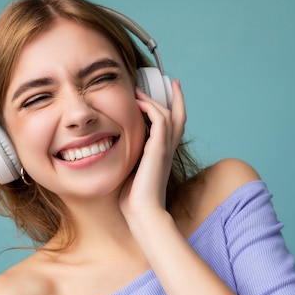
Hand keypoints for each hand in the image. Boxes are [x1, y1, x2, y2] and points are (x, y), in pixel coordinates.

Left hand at [119, 79, 185, 225]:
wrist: (143, 213)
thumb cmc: (134, 200)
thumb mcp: (131, 174)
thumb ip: (130, 160)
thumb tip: (114, 151)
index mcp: (163, 155)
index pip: (173, 127)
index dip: (173, 110)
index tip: (168, 95)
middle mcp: (167, 150)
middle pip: (180, 117)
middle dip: (177, 98)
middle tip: (172, 81)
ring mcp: (164, 149)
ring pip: (168, 115)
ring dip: (155, 99)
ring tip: (141, 89)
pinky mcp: (158, 149)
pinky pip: (159, 120)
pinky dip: (149, 107)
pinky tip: (137, 102)